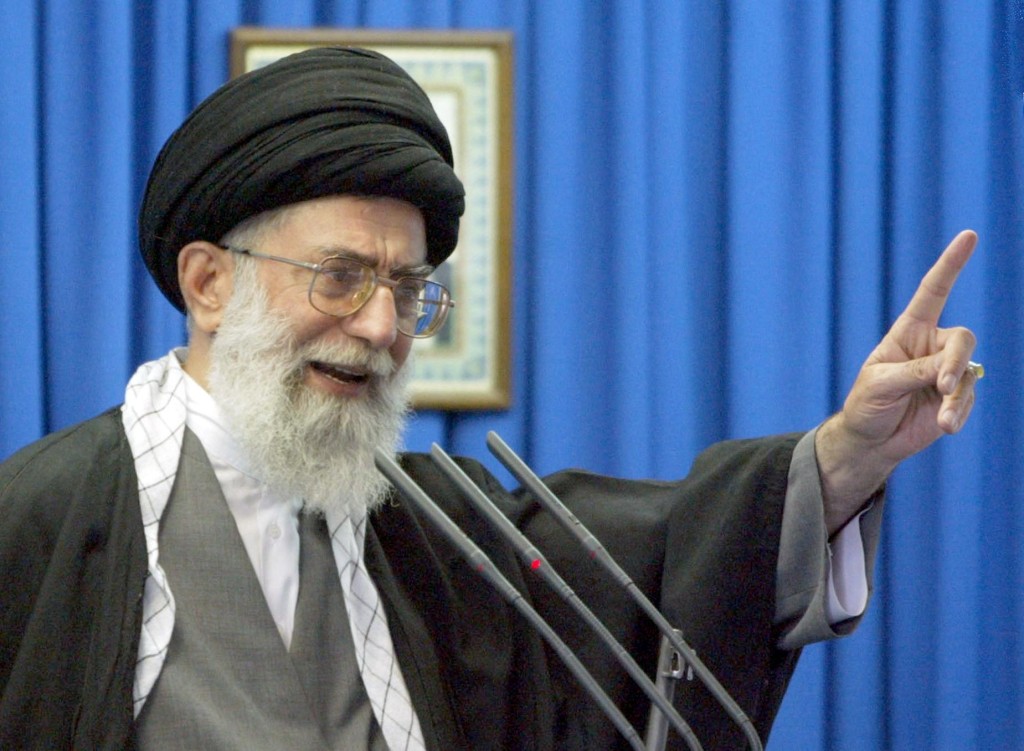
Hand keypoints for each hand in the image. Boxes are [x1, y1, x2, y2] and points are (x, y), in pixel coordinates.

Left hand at [816, 229, 979, 533]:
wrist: (870, 440)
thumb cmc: (867, 405)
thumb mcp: (883, 384)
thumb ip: (917, 372)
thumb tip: (953, 371)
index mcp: (908, 332)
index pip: (933, 292)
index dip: (950, 264)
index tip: (969, 235)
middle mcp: (930, 347)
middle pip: (962, 340)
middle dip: (956, 363)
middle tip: (944, 386)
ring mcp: (945, 372)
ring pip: (969, 374)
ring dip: (956, 398)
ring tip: (942, 420)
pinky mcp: (955, 397)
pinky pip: (969, 399)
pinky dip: (959, 413)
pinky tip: (945, 426)